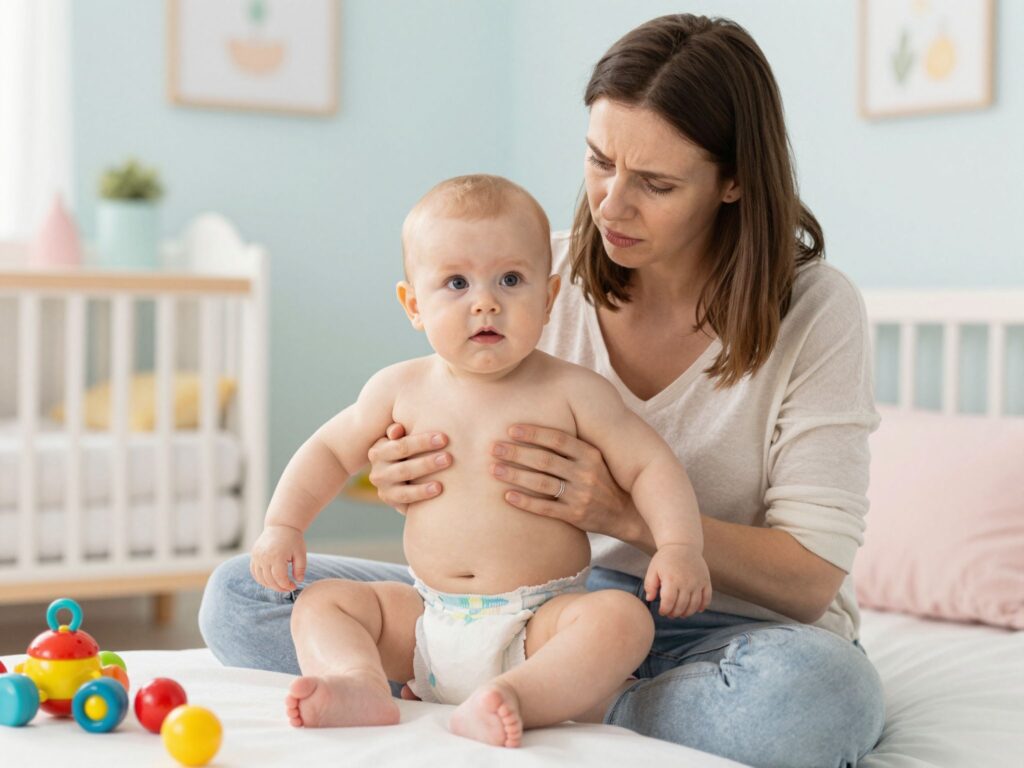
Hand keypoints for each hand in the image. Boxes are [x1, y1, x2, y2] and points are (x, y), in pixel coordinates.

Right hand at [250, 524, 306, 592]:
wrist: (280, 526)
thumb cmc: (293, 539)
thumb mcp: (301, 553)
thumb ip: (300, 568)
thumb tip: (299, 581)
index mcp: (277, 556)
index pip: (280, 578)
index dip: (287, 586)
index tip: (294, 586)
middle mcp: (264, 557)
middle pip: (270, 580)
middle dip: (279, 588)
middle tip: (288, 588)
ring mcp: (257, 556)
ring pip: (261, 578)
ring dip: (270, 585)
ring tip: (280, 585)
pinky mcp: (253, 555)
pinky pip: (255, 572)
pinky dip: (261, 579)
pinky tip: (271, 580)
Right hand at [366, 423, 451, 513]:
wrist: (403, 480)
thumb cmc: (409, 452)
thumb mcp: (402, 440)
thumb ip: (401, 432)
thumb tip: (397, 429)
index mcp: (379, 450)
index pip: (400, 445)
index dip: (422, 441)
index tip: (444, 438)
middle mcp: (378, 470)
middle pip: (403, 465)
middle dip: (427, 461)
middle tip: (449, 458)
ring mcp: (384, 488)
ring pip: (404, 481)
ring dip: (426, 473)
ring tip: (445, 469)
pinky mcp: (391, 501)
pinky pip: (406, 498)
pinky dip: (422, 494)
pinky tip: (439, 487)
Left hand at [490, 424, 646, 542]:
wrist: (625, 513)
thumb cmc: (602, 481)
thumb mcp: (595, 459)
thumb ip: (572, 447)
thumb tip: (539, 428)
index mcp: (590, 454)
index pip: (558, 439)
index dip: (533, 433)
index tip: (510, 429)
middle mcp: (586, 473)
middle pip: (545, 460)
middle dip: (517, 452)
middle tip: (493, 447)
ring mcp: (580, 495)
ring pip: (542, 483)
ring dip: (515, 475)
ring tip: (494, 469)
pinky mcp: (575, 516)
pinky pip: (545, 508)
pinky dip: (525, 502)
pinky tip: (507, 496)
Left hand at [643, 543, 711, 617]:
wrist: (682, 545)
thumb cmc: (665, 559)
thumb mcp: (653, 569)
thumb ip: (650, 585)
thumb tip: (650, 599)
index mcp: (671, 579)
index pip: (668, 602)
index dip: (664, 610)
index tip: (662, 611)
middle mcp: (686, 582)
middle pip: (681, 606)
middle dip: (674, 613)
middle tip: (670, 614)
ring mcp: (697, 582)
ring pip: (694, 605)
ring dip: (687, 613)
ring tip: (681, 613)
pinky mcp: (706, 581)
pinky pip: (707, 598)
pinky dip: (702, 606)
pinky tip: (696, 609)